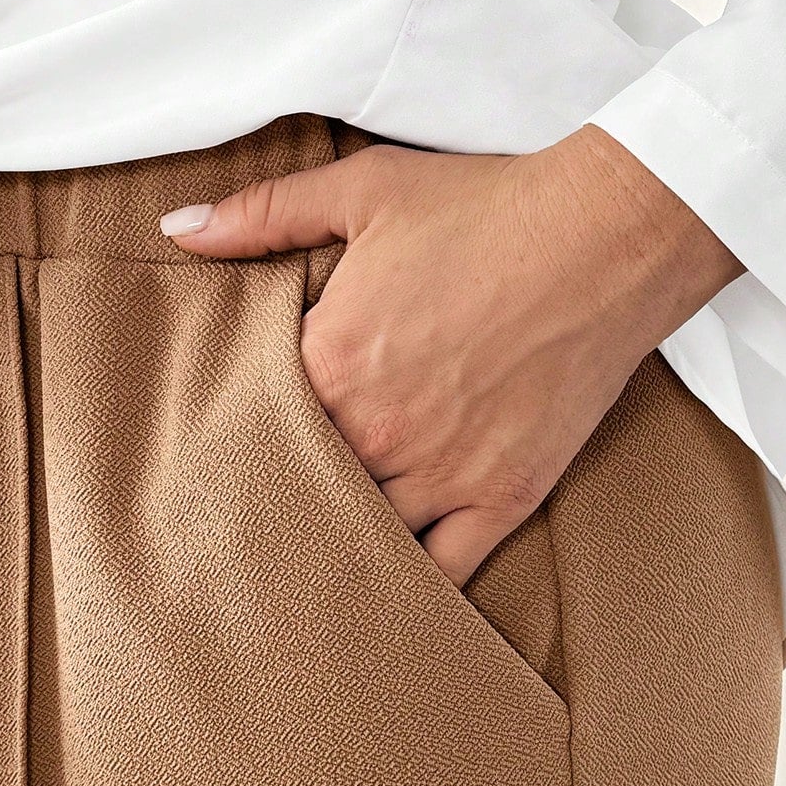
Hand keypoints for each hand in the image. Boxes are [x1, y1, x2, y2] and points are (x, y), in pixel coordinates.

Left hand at [160, 128, 741, 583]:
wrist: (608, 236)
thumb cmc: (486, 207)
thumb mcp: (363, 189)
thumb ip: (262, 214)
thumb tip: (178, 228)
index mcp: (329, 363)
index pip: (254, 426)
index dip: (242, 434)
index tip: (229, 444)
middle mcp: (375, 433)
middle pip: (299, 492)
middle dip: (277, 499)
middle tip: (245, 525)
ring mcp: (440, 475)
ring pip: (361, 540)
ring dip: (334, 547)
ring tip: (307, 564)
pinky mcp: (501, 499)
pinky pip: (443, 572)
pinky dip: (412, 589)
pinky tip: (384, 596)